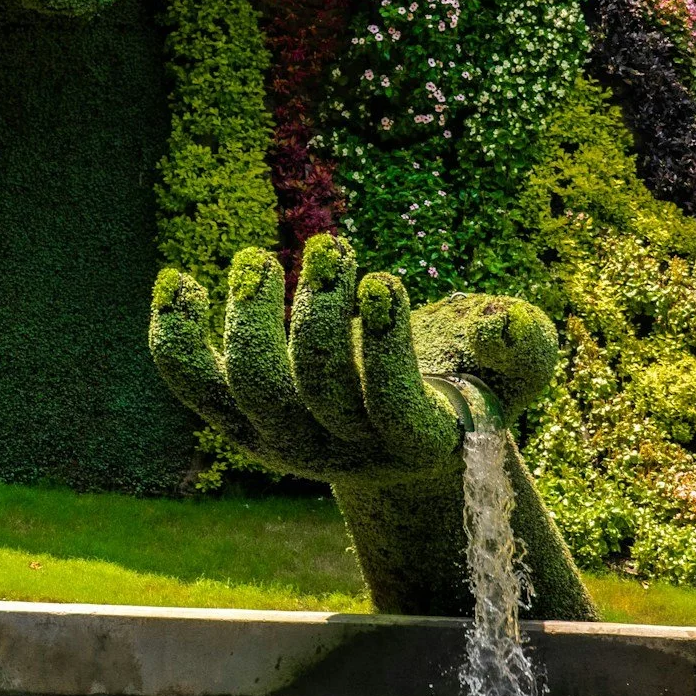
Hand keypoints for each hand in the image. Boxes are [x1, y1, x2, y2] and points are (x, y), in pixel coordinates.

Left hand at [148, 234, 484, 483]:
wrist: (406, 428)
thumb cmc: (468, 378)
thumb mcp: (514, 364)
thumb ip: (522, 344)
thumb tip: (505, 323)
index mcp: (414, 438)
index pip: (393, 410)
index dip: (385, 349)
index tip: (383, 280)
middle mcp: (341, 448)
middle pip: (312, 391)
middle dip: (315, 313)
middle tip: (332, 247)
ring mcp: (282, 437)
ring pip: (250, 386)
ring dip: (249, 314)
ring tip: (258, 258)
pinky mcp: (237, 416)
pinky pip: (191, 381)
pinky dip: (173, 332)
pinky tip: (176, 281)